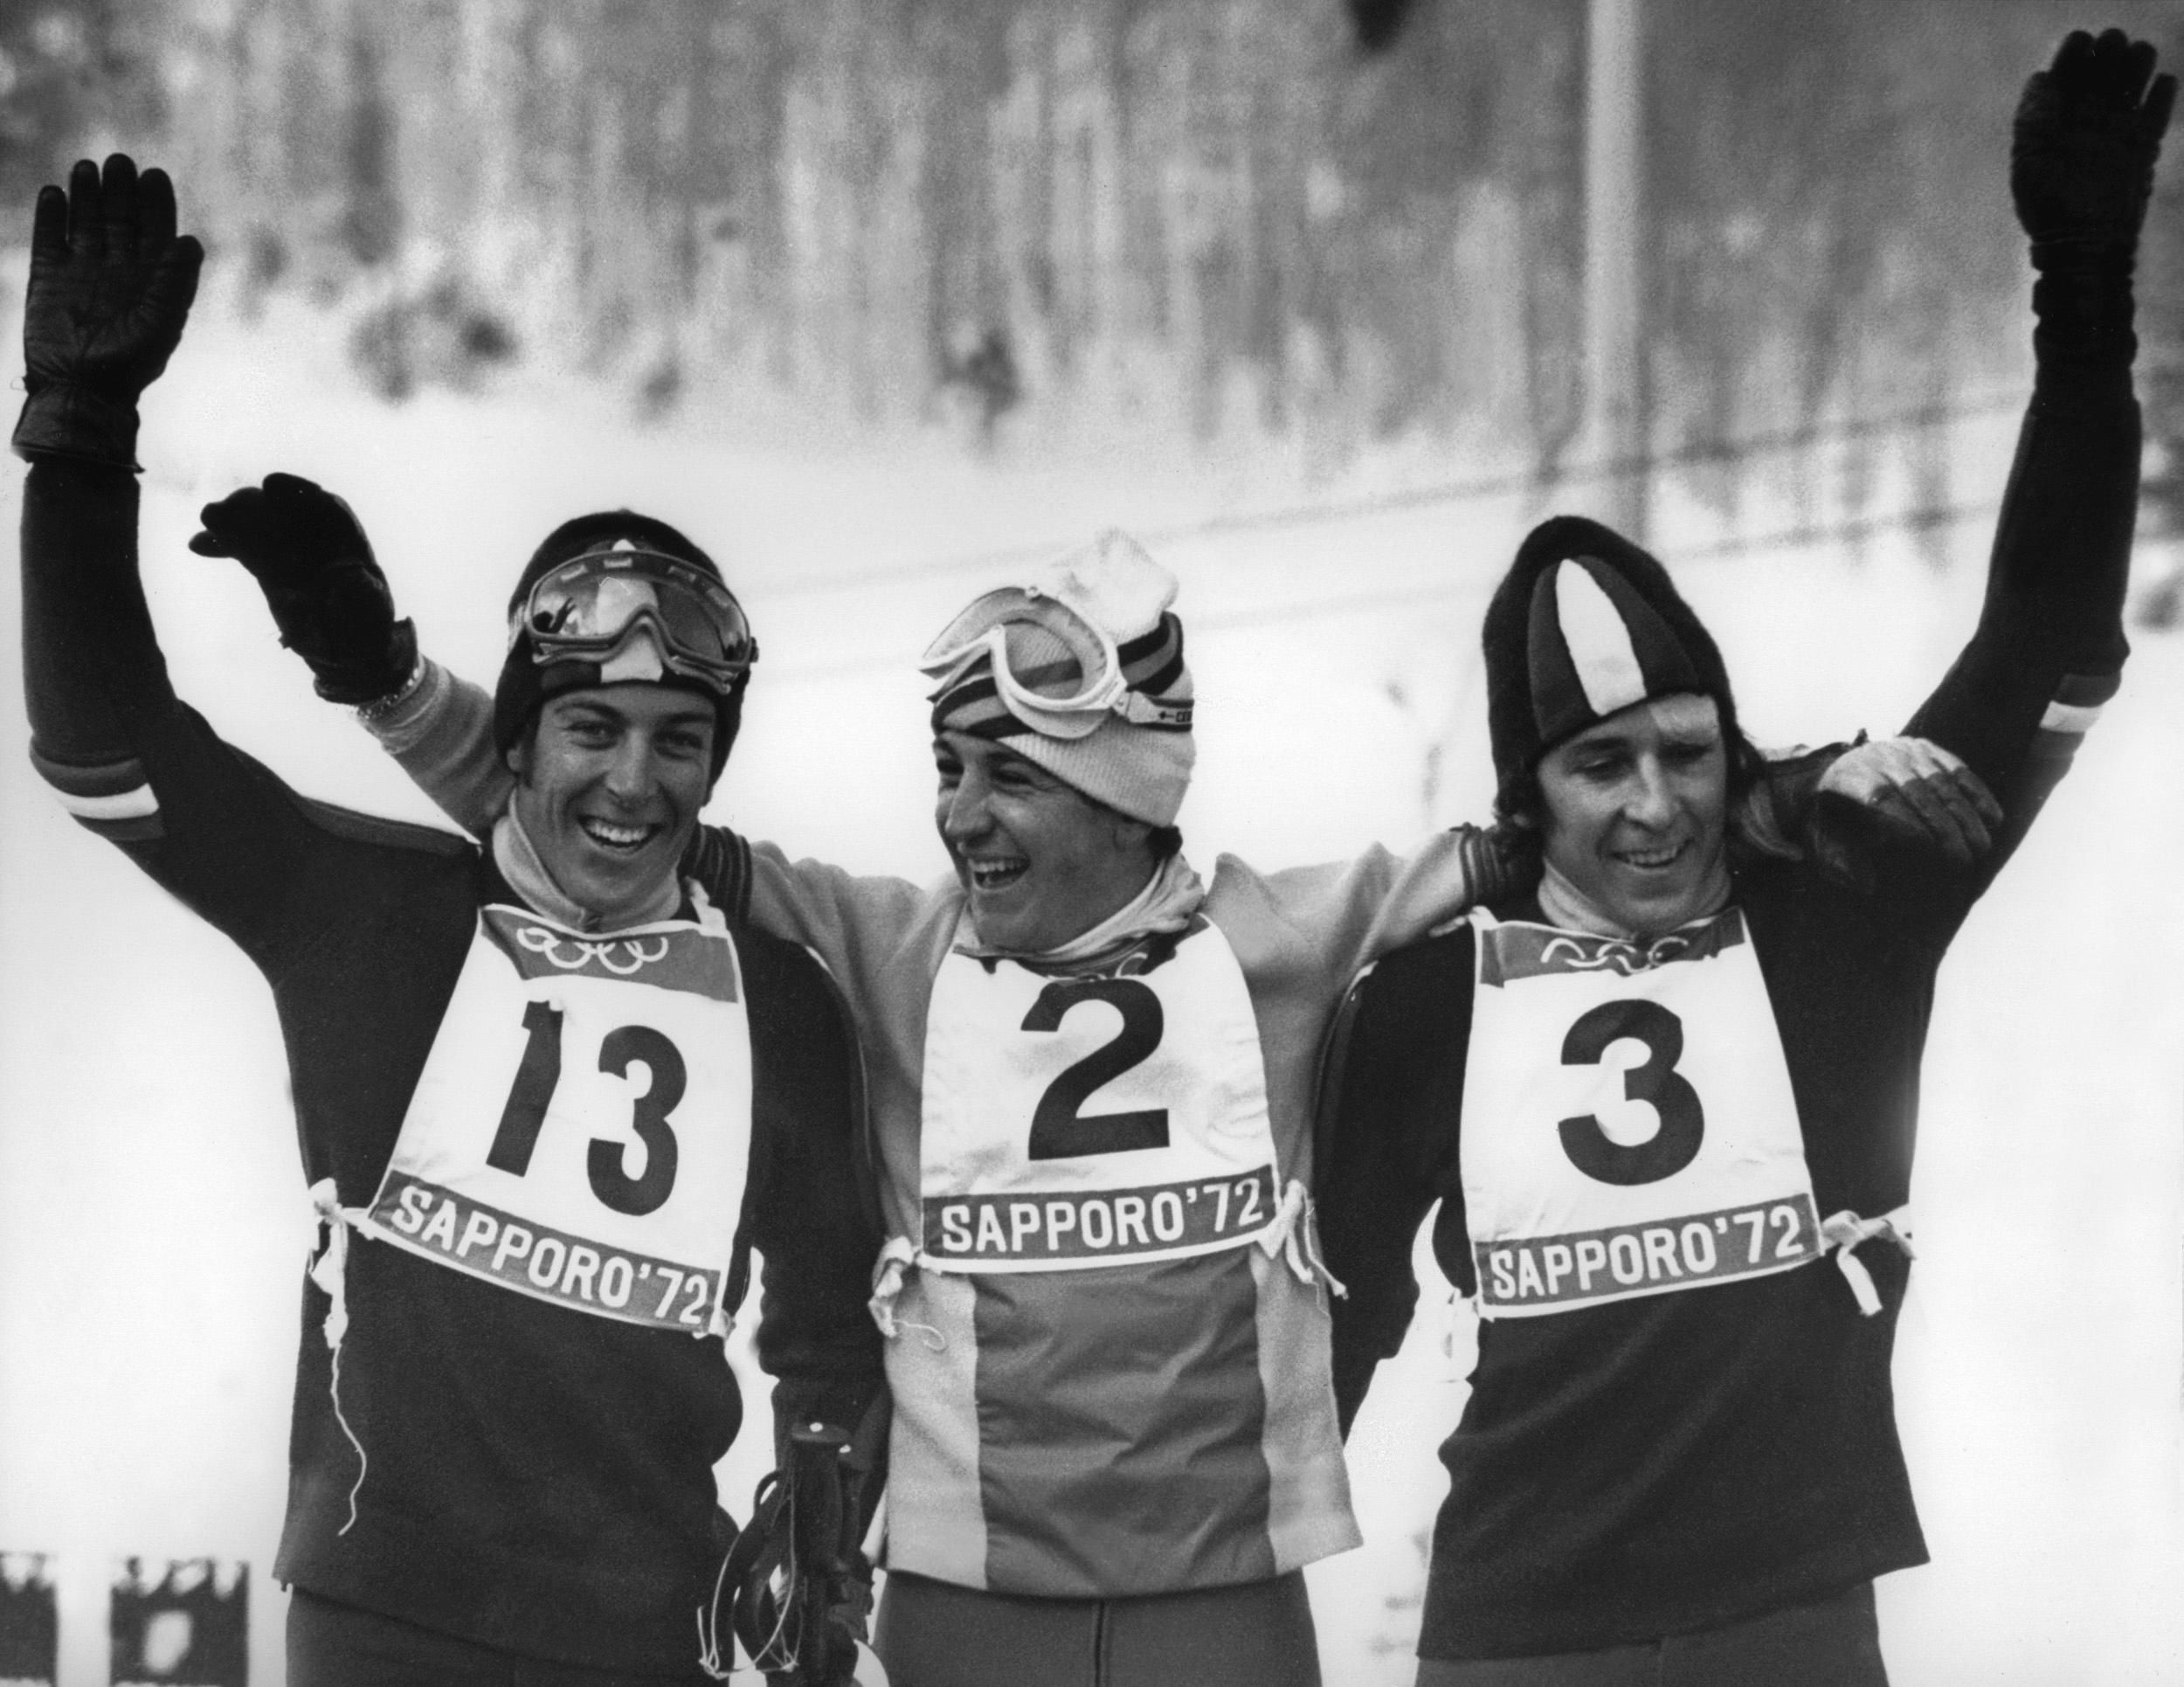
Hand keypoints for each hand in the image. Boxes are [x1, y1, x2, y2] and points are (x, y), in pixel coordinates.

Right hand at [12, 154, 203, 467]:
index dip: (156, 203)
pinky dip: (52, 216)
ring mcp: (83, 269)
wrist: (83, 387)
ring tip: (88, 168)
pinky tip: (55, 194)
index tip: (154, 176)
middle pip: (120, 218)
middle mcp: (119, 268)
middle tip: (119, 162)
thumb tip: (191, 240)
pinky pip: (51, 238)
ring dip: (87, 194)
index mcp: (151, 278)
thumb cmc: (131, 361)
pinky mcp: (49, 276)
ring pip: (85, 221)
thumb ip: (175, 281)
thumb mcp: (161, 321)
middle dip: (120, 190)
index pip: (155, 230)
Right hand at [190, 474, 416, 704]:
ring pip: (259, 526)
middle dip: (257, 503)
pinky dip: (222, 545)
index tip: (271, 485)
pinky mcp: (269, 568)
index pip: (325, 506)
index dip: (298, 492)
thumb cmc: (366, 628)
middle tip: (230, 505)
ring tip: (209, 517)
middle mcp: (317, 539)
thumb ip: (358, 592)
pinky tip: (198, 544)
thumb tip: (345, 575)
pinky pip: (242, 549)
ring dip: (233, 518)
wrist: (350, 650)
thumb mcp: (368, 611)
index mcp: (347, 540)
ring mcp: (290, 551)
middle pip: (285, 510)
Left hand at [1815, 736, 2001, 865]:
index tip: (1931, 852)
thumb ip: (1839, 861)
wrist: (1828, 771)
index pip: (1883, 799)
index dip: (1908, 824)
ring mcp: (1904, 749)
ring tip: (1983, 847)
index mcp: (1851, 778)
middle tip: (1965, 860)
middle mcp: (1879, 757)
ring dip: (1967, 816)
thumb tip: (1868, 888)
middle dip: (1946, 828)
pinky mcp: (1925, 747)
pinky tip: (1993, 818)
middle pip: (1918, 792)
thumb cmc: (1829, 815)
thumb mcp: (1821, 836)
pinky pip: (1957, 769)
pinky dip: (1978, 794)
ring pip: (1942, 781)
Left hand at [2012, 29, 2174, 253]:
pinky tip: (2161, 84)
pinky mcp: (2142, 146)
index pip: (2065, 72)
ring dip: (2137, 64)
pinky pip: (2156, 109)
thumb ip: (2035, 118)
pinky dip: (2162, 94)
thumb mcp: (2031, 162)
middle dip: (2109, 50)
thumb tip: (2041, 76)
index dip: (2074, 52)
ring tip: (2138, 55)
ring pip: (2131, 81)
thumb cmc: (2049, 208)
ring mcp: (2115, 130)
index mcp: (2053, 120)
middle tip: (2113, 44)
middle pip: (2101, 69)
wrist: (2084, 245)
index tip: (2082, 41)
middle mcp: (2084, 120)